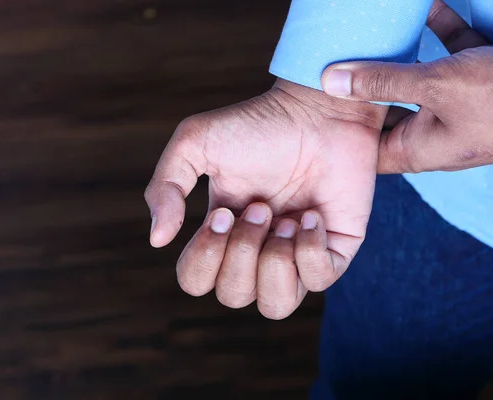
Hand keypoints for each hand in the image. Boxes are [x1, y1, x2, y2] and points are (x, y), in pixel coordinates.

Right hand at [145, 79, 385, 318]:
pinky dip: (310, 250)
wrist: (317, 109)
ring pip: (276, 306)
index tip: (222, 211)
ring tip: (286, 220)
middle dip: (242, 252)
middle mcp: (257, 252)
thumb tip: (157, 241)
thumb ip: (164, 188)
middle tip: (260, 206)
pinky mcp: (335, 250)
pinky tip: (312, 215)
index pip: (196, 280)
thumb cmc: (258, 124)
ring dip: (274, 262)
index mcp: (222, 234)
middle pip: (233, 297)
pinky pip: (319, 282)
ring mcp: (296, 254)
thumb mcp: (195, 144)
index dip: (204, 257)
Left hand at [322, 0, 492, 172]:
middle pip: (387, 107)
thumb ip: (382, 81)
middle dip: (367, 81)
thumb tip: (332, 82)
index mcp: (415, 147)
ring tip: (377, 29)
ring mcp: (455, 106)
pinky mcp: (477, 81)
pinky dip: (442, 31)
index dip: (342, 127)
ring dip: (403, 52)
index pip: (365, 145)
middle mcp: (432, 131)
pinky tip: (428, 6)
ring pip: (418, 77)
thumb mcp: (435, 87)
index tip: (320, 102)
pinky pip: (450, 55)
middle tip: (342, 56)